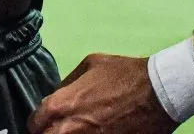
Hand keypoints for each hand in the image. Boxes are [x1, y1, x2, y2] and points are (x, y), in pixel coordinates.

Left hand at [28, 54, 177, 133]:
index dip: (38, 122)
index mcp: (62, 105)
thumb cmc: (124, 75)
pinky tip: (93, 132)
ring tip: (75, 130)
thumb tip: (58, 95)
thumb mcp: (90, 65)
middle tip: (55, 129)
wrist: (158, 93)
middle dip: (48, 133)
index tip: (43, 122)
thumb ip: (68, 83)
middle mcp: (71, 129)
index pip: (35, 122)